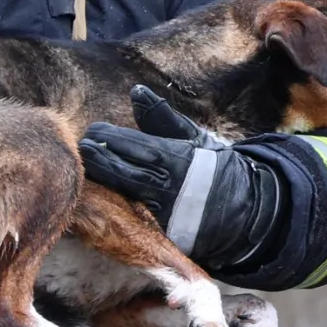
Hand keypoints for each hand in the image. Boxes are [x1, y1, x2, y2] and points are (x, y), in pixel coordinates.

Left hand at [79, 86, 282, 267]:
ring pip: (120, 193)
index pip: (130, 145)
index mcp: (174, 158)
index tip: (94, 130)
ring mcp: (160, 213)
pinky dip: (112, 204)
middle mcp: (164, 186)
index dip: (107, 137)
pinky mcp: (159, 234)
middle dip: (96, 157)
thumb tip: (137, 92)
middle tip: (82, 146)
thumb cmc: (215, 169)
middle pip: (118, 170)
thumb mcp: (195, 138)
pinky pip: (129, 217)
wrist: (244, 212)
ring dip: (100, 179)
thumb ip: (162, 118)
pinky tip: (98, 194)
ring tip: (85, 166)